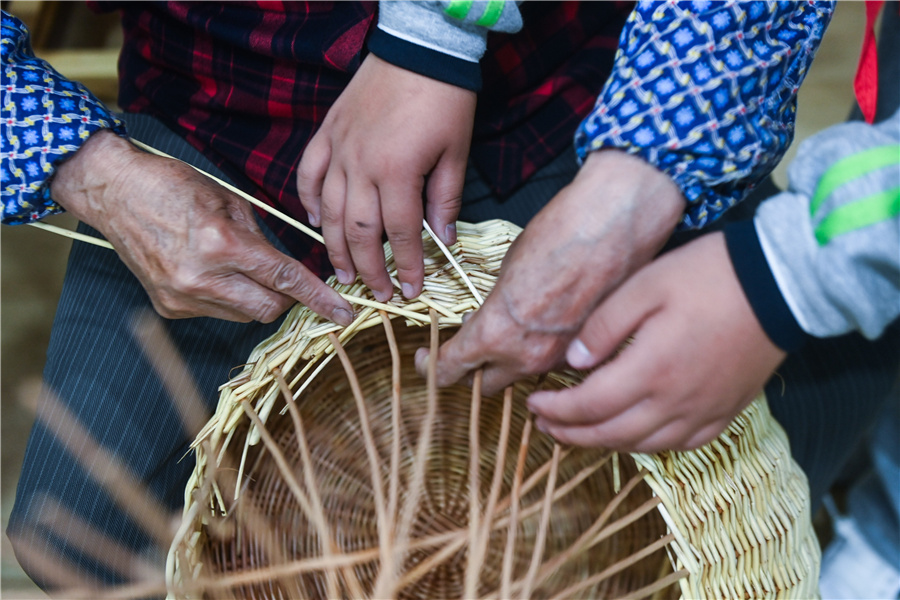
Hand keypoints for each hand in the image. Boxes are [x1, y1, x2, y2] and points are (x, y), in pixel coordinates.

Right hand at [51, 130, 353, 324]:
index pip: (284, 278)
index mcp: (221, 243)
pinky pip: (217, 313)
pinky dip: (226, 298)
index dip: (319, 297)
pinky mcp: (169, 307)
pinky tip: (209, 271)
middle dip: (285, 298)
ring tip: (235, 265)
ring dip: (254, 297)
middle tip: (284, 278)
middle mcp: (201, 277)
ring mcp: (182, 297)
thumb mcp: (229, 201)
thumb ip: (263, 239)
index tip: (344, 312)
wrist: (113, 191)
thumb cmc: (173, 185)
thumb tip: (290, 269)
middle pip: (269, 309)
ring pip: (244, 315)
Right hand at [296, 54, 475, 301]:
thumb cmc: (445, 100)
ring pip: (330, 211)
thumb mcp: (456, 153)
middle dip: (370, 269)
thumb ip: (446, 199)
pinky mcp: (327, 134)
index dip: (408, 266)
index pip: (402, 234)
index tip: (412, 290)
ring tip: (343, 274)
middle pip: (360, 232)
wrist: (419, 49)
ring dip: (336, 247)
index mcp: (398, 172)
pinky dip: (310, 202)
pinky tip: (317, 222)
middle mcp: (361, 166)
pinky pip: (309, 175)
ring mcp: (340, 150)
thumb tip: (445, 239)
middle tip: (378, 293)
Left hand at [416, 150, 684, 394]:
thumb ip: (493, 309)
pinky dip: (542, 354)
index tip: (426, 360)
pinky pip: (552, 364)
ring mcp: (560, 360)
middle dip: (472, 371)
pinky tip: (544, 329)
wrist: (614, 224)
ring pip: (522, 378)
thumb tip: (487, 320)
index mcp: (496, 335)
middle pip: (485, 386)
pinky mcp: (587, 351)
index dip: (432, 367)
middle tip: (467, 353)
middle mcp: (527, 358)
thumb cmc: (558, 235)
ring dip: (510, 364)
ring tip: (509, 336)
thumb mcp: (507, 271)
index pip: (450, 370)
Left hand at [527, 232, 786, 452]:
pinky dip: (647, 446)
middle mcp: (675, 402)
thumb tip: (573, 362)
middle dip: (571, 434)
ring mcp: (703, 412)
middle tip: (544, 426)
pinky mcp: (725, 412)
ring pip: (643, 446)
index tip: (534, 404)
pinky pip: (680, 445)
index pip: (588, 406)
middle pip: (611, 435)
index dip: (556, 411)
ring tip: (579, 434)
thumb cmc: (708, 276)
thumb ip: (604, 326)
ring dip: (604, 444)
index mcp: (650, 370)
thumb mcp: (645, 286)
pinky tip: (634, 437)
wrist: (780, 284)